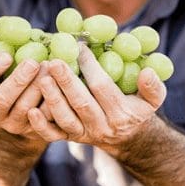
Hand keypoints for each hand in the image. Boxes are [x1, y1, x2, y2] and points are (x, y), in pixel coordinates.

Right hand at [0, 31, 47, 138]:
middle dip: (18, 80)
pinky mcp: (34, 131)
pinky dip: (52, 100)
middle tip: (33, 62)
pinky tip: (60, 84)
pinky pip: (45, 118)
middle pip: (2, 99)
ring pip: (25, 109)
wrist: (27, 104)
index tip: (7, 55)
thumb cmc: (7, 74)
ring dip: (38, 87)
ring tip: (50, 67)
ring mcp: (13, 125)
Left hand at [27, 43, 166, 155]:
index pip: (103, 87)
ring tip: (41, 77)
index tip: (79, 46)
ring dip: (52, 98)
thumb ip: (153, 87)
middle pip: (81, 103)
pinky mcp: (70, 138)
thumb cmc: (136, 109)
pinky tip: (31, 111)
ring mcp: (84, 134)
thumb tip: (148, 72)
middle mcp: (102, 126)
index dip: (90, 66)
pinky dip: (41, 126)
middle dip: (66, 82)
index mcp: (122, 113)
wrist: (126, 138)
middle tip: (54, 61)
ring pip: (65, 119)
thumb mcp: (152, 100)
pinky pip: (53, 136)